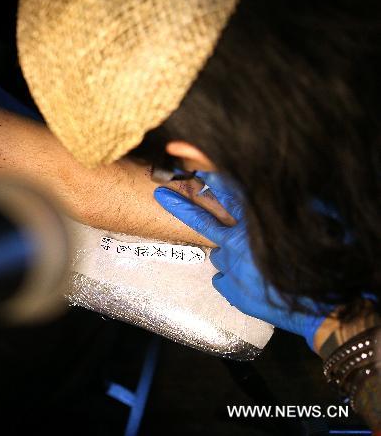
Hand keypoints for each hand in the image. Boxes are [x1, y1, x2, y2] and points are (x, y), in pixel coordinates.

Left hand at [153, 172, 327, 348]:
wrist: (319, 309)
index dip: (210, 182)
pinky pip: (222, 278)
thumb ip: (289, 213)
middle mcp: (238, 245)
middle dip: (181, 207)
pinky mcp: (231, 289)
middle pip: (204, 223)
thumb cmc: (316, 268)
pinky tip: (250, 282)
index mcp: (255, 227)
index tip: (193, 170)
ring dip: (231, 255)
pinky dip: (233, 278)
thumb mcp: (308, 229)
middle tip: (160, 194)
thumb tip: (277, 194)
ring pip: (220, 254)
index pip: (227, 197)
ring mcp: (231, 268)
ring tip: (254, 265)